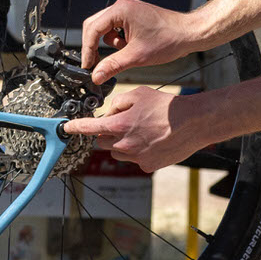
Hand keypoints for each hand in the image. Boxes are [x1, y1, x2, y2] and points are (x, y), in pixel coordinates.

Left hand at [60, 85, 205, 172]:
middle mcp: (124, 144)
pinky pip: (134, 159)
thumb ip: (118, 103)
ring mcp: (136, 157)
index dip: (76, 128)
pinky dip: (138, 152)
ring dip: (121, 144)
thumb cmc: (167, 107)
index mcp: (119, 125)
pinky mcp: (148, 165)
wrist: (193, 123)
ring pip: (117, 152)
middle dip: (106, 133)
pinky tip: (152, 141)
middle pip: (102, 142)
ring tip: (141, 132)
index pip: (89, 128)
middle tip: (123, 124)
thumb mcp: (139, 94)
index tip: (67, 128)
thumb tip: (109, 113)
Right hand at [80, 0, 196, 81]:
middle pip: (94, 26)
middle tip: (96, 64)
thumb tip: (96, 76)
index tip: (87, 66)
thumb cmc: (169, 39)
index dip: (87, 50)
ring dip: (111, 44)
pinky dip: (119, 41)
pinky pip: (116, 29)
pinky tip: (133, 47)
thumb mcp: (137, 56)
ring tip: (128, 52)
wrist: (189, 33)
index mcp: (120, 10)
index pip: (93, 30)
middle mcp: (121, 6)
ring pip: (105, 29)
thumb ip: (112, 66)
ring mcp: (127, 10)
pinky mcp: (132, 16)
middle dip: (95, 46)